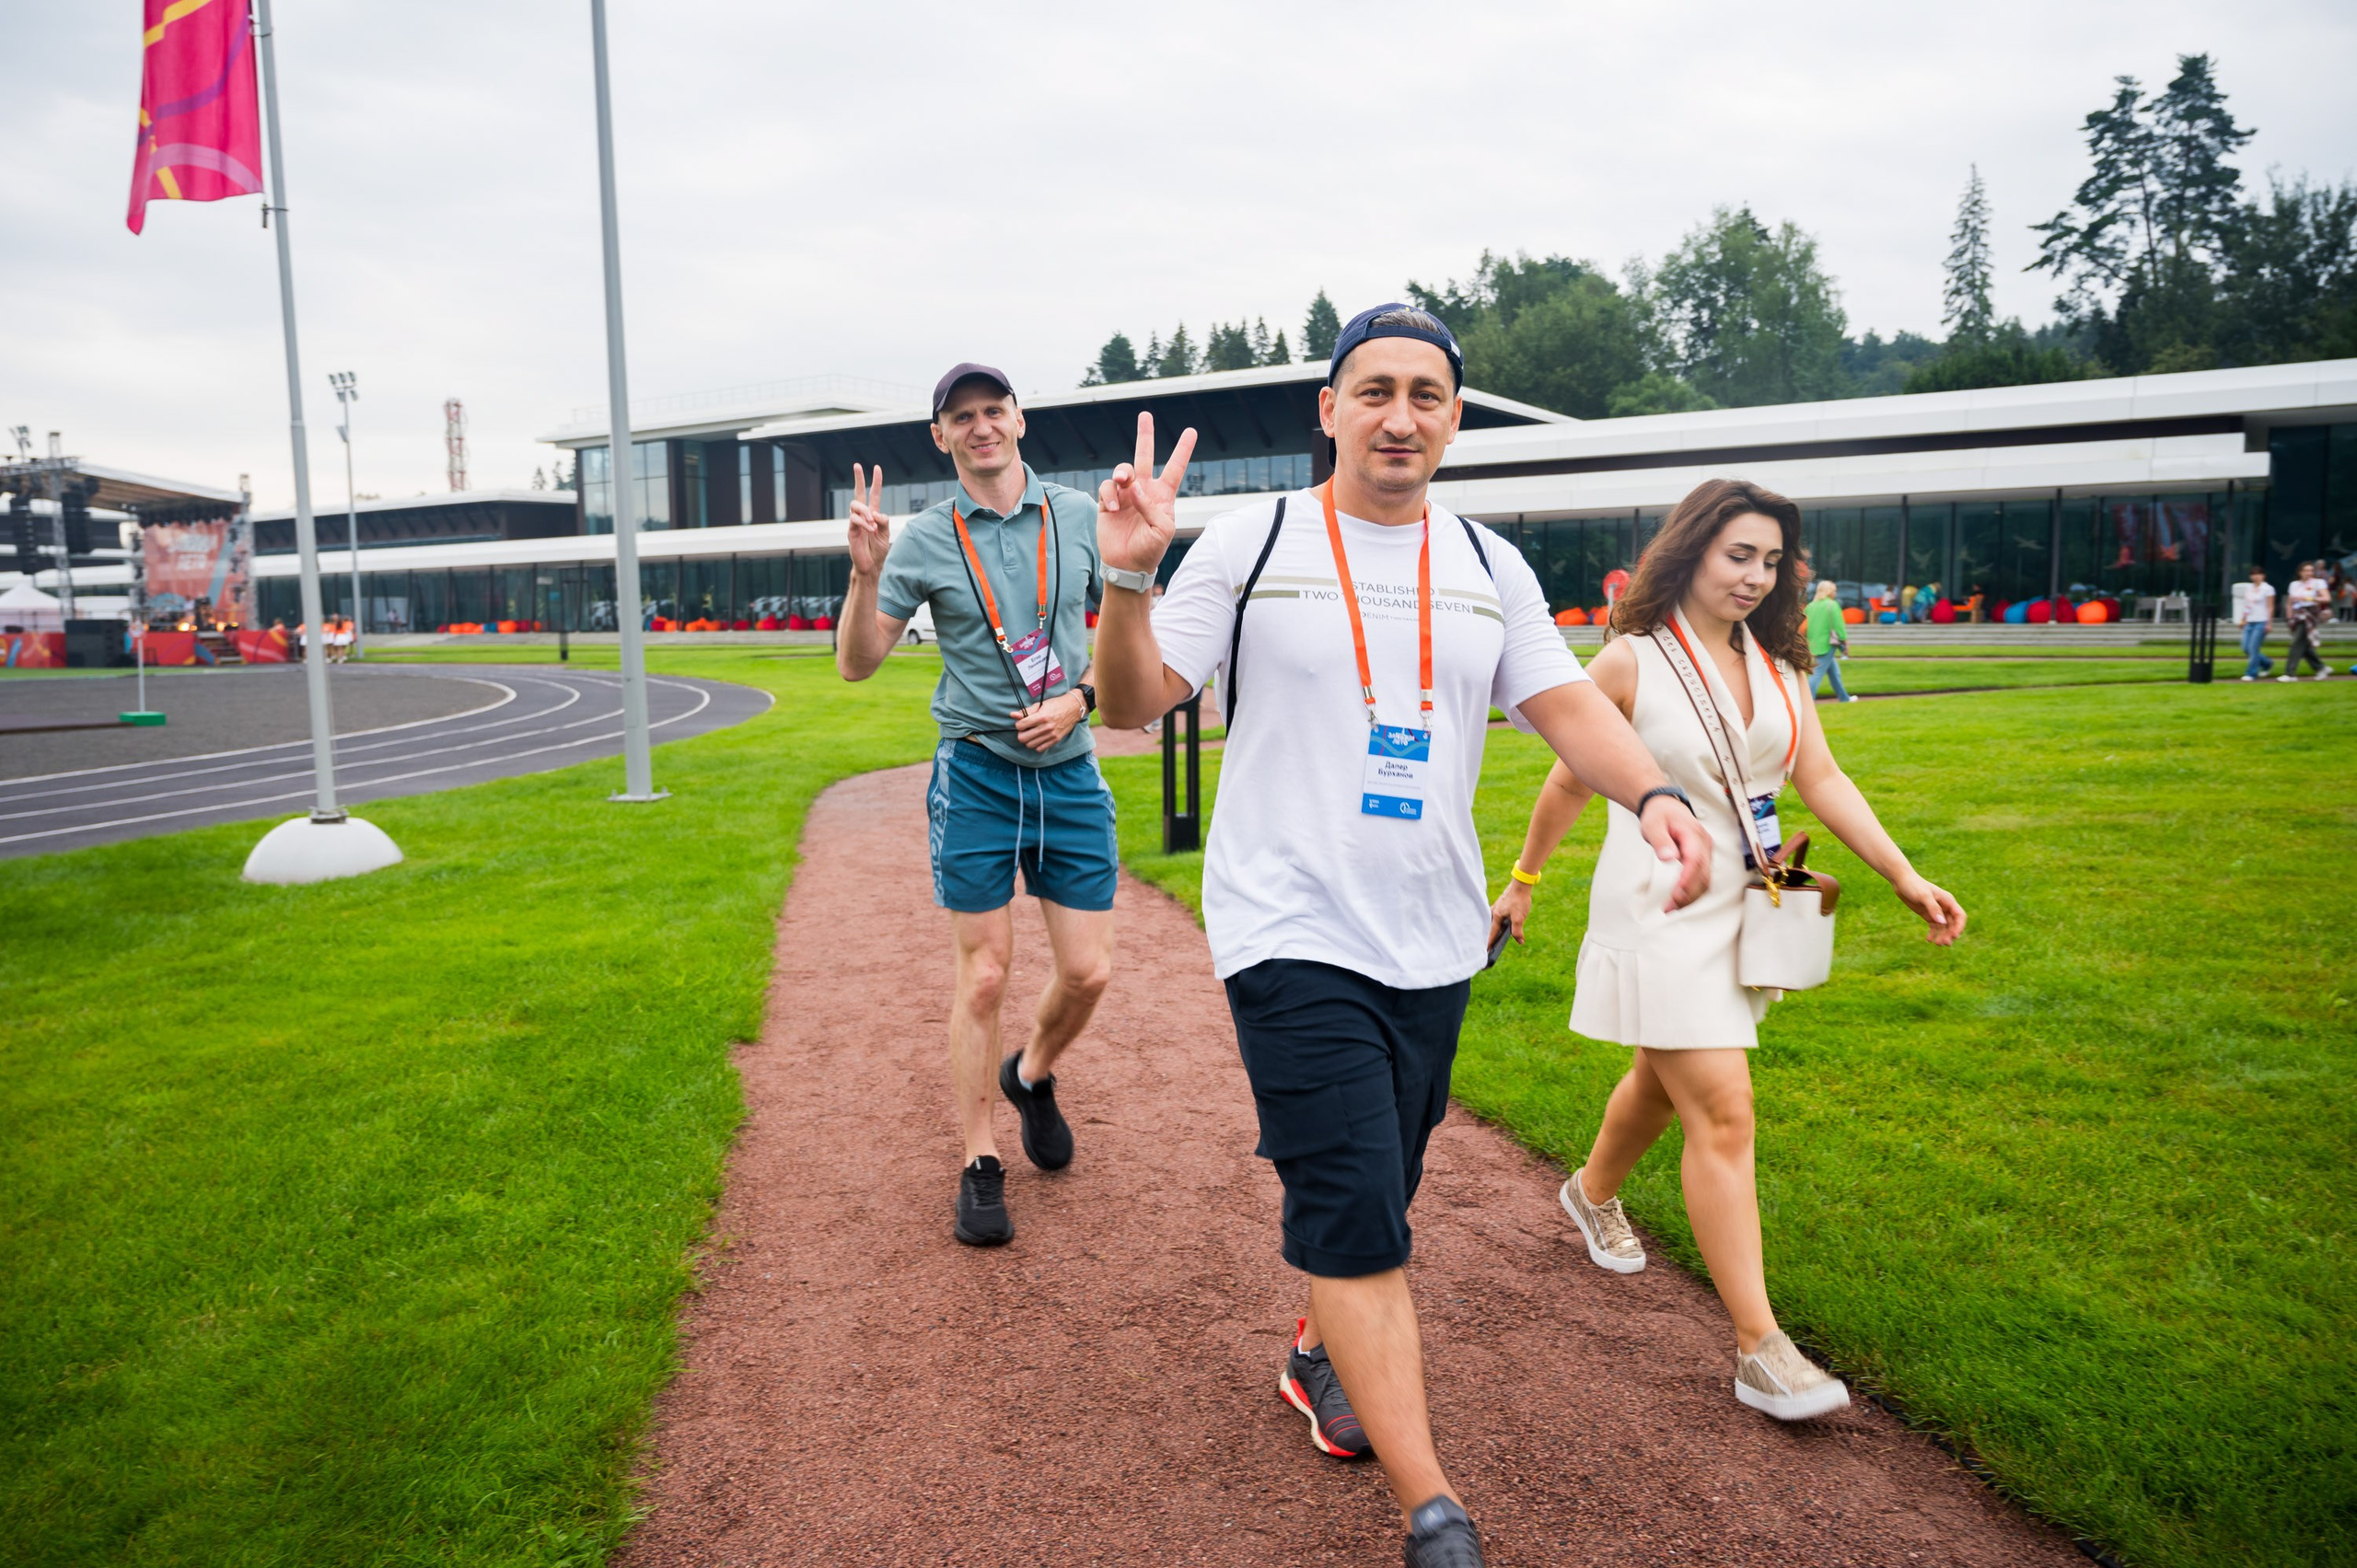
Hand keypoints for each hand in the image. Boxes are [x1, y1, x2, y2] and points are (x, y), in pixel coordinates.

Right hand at [847, 463, 889, 576]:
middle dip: (858, 479)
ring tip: (873, 523)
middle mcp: (863, 515)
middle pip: (859, 493)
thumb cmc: (879, 550)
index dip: (876, 481)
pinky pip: (854, 520)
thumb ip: (884, 521)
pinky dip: (864, 523)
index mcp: (873, 514)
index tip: (877, 468)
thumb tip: (876, 513)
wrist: (871, 565)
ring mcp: (855, 522)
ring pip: (856, 505)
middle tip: (856, 465)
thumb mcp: (886, 533)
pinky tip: (871, 529)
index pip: (874, 494)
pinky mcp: (851, 530)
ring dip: (865, 511)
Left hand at [1013, 690, 1087, 751]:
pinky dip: (1036, 745)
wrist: (1073, 708)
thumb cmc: (1056, 705)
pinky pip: (1040, 749)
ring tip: (1032, 733)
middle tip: (1025, 729)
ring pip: (1030, 745)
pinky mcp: (1055, 740)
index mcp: (1041, 717)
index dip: (1018, 724)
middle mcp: (1046, 727)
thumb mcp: (1040, 705)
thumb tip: (1012, 715)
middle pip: (1023, 738)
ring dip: (1028, 740)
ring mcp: (1051, 735)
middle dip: (1021, 733)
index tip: (1022, 722)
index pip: (1020, 725)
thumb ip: (1026, 711)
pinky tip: (1038, 738)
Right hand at [1097, 412, 1196, 574]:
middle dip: (1145, 435)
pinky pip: (1107, 487)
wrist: (1127, 565)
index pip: (1174, 468)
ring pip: (1123, 470)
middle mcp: (1144, 491)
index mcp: (1163, 496)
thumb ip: (1152, 506)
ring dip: (1123, 472)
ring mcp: (1125, 495)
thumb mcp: (1163, 530)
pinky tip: (1115, 508)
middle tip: (1146, 415)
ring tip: (1124, 482)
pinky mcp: (1107, 502)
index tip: (1191, 431)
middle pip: (1145, 456)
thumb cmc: (1150, 549)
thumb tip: (1134, 487)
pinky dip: (1110, 494)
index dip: (1183, 450)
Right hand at [1487, 880, 1532, 950]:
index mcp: (1497, 916)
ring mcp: (1497, 906)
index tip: (1485, 951)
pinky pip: (1497, 915)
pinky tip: (1502, 920)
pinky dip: (1497, 921)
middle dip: (1489, 936)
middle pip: (1490, 927)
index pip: (1492, 933)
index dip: (1489, 943)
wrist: (1521, 885)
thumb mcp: (1519, 918)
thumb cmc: (1519, 900)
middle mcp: (1494, 911)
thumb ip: (1518, 931)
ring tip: (1494, 934)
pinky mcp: (1502, 903)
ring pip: (1493, 920)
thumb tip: (1520, 941)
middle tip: (1488, 945)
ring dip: (1493, 928)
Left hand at [1639, 796, 1712, 911]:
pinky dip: (1692, 892)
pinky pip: (1702, 879)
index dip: (1688, 880)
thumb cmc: (1659, 815)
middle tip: (1669, 908)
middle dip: (1687, 894)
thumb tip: (1668, 857)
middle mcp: (1704, 845)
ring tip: (1671, 908)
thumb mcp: (1653, 824)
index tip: (1676, 894)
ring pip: (1705, 881)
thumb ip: (1660, 840)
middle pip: (1703, 875)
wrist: (1666, 807)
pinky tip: (1679, 901)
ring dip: (1690, 897)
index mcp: (1693, 834)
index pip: (1695, 860)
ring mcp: (1706, 852)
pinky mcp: (1702, 859)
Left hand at [1893, 873, 1966, 945]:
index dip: (1959, 927)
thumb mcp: (1924, 896)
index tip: (1954, 936)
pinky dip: (1933, 934)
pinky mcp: (1928, 914)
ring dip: (1942, 936)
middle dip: (1950, 934)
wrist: (1902, 882)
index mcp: (1948, 901)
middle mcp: (1945, 907)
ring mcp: (1936, 911)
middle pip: (1952, 924)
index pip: (1960, 916)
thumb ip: (1933, 908)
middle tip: (1943, 943)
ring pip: (1944, 927)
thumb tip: (1943, 923)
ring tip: (1937, 944)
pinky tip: (1928, 940)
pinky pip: (1934, 927)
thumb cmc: (1914, 886)